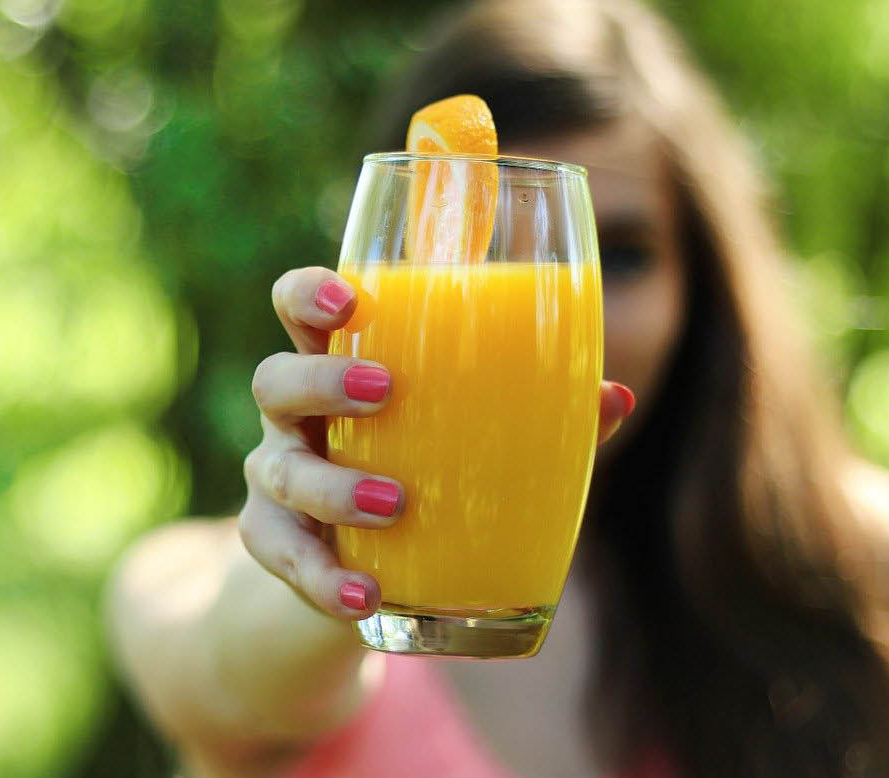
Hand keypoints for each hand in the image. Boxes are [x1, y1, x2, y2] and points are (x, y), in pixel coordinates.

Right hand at [241, 266, 634, 620]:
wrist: (369, 570)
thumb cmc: (425, 474)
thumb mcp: (468, 442)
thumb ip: (535, 417)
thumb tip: (615, 398)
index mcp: (339, 368)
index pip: (300, 309)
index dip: (309, 294)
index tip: (348, 299)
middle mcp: (297, 418)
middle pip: (276, 379)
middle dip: (320, 379)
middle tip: (383, 390)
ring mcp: (277, 479)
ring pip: (280, 472)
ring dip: (334, 487)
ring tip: (392, 504)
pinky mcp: (273, 542)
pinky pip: (284, 556)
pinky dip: (323, 578)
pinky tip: (364, 594)